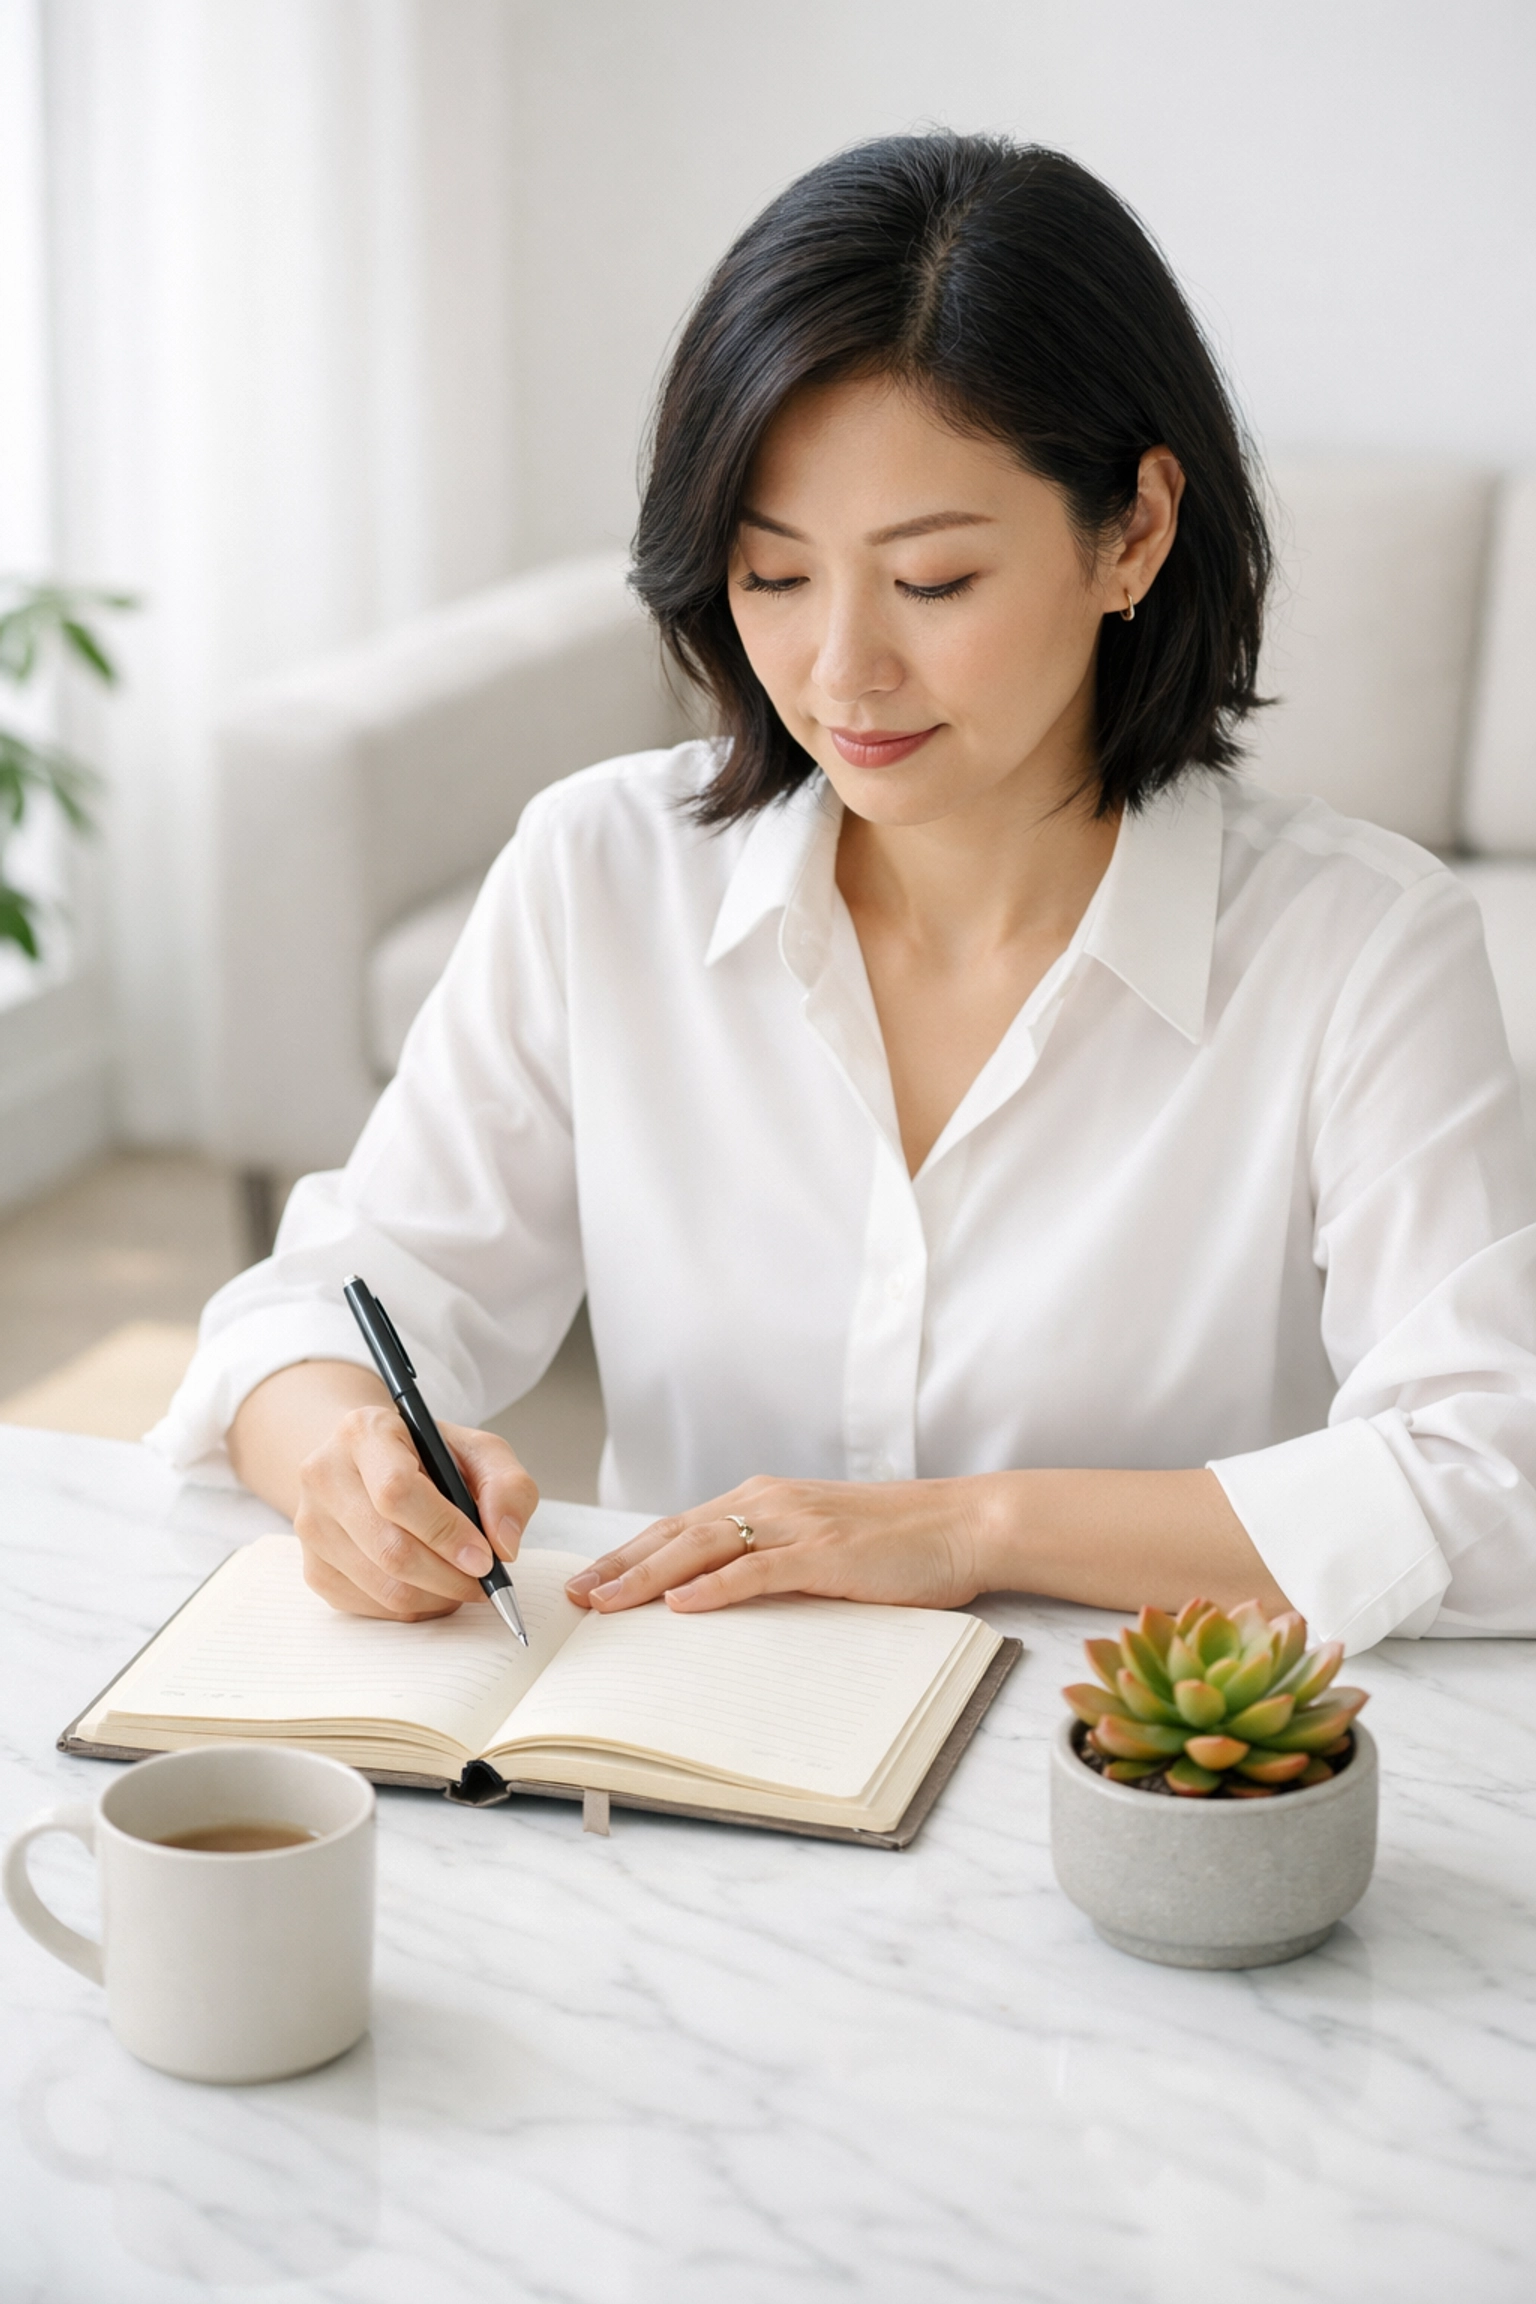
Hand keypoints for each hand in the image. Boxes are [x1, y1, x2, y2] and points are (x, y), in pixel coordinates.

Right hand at [294, 1405, 538, 1619]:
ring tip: (462, 1582)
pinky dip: (414, 1608)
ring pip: (383, 1587)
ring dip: (437, 1597)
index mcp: (364, 1432)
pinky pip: (371, 1608)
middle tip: (484, 1581)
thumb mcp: (478, 1451)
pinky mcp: (313, 1568)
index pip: (397, 1491)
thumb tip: (504, 1544)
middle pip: (391, 1549)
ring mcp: (311, 1526)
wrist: (368, 1464)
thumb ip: (507, 1486)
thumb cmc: (427, 1457)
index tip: (485, 1558)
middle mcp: (325, 1475)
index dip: (446, 1532)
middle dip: (450, 1577)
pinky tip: (431, 1587)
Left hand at [563, 1474, 992, 1616]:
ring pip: (703, 1547)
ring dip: (648, 1576)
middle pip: (676, 1534)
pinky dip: (716, 1586)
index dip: (628, 1555)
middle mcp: (770, 1503)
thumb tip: (717, 1595)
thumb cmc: (896, 1541)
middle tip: (574, 1596)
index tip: (587, 1582)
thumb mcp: (819, 1541)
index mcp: (765, 1500)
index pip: (679, 1528)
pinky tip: (683, 1604)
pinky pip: (759, 1568)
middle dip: (619, 1566)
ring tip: (606, 1602)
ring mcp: (796, 1525)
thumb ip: (770, 1559)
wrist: (962, 1523)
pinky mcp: (825, 1552)